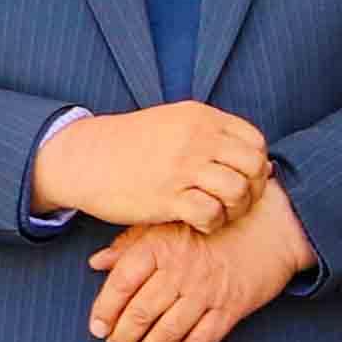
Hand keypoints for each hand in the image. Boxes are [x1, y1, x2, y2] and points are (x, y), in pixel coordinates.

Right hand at [34, 99, 270, 234]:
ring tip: (219, 213)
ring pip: (236, 190)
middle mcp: (196, 139)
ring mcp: (182, 167)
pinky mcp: (167, 197)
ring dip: (234, 209)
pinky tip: (199, 222)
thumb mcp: (174, 122)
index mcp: (201, 118)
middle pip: (252, 166)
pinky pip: (211, 214)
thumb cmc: (132, 145)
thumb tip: (256, 158)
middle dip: (252, 189)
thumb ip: (211, 135)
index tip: (244, 180)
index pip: (254, 141)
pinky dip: (212, 223)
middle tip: (236, 202)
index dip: (256, 165)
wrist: (84, 157)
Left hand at [85, 180, 307, 341]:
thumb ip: (130, 243)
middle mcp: (181, 270)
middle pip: (141, 312)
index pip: (122, 283)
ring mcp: (207, 291)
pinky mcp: (230, 308)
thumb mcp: (167, 223)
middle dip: (123, 337)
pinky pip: (202, 340)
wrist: (271, 226)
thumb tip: (96, 263)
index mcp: (160, 245)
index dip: (105, 309)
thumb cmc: (213, 225)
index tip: (97, 327)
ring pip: (169, 331)